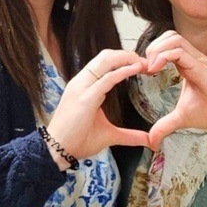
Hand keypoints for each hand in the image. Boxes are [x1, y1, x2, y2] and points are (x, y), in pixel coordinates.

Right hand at [44, 50, 149, 164]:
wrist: (57, 151)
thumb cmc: (78, 140)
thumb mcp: (110, 134)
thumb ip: (129, 135)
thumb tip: (148, 140)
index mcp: (85, 86)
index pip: (105, 63)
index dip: (124, 60)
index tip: (142, 65)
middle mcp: (82, 82)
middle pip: (106, 56)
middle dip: (128, 55)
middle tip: (147, 62)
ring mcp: (82, 87)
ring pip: (106, 60)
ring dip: (127, 59)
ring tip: (143, 63)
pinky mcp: (85, 97)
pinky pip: (106, 79)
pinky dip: (123, 71)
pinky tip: (136, 70)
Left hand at [143, 32, 206, 149]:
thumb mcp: (182, 118)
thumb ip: (165, 125)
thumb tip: (151, 140)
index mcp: (188, 65)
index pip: (168, 46)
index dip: (152, 54)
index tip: (141, 72)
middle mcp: (193, 59)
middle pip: (169, 36)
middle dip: (152, 47)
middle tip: (144, 67)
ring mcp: (198, 60)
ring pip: (174, 38)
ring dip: (157, 49)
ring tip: (149, 67)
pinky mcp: (201, 67)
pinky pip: (179, 52)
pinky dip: (163, 56)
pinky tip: (155, 70)